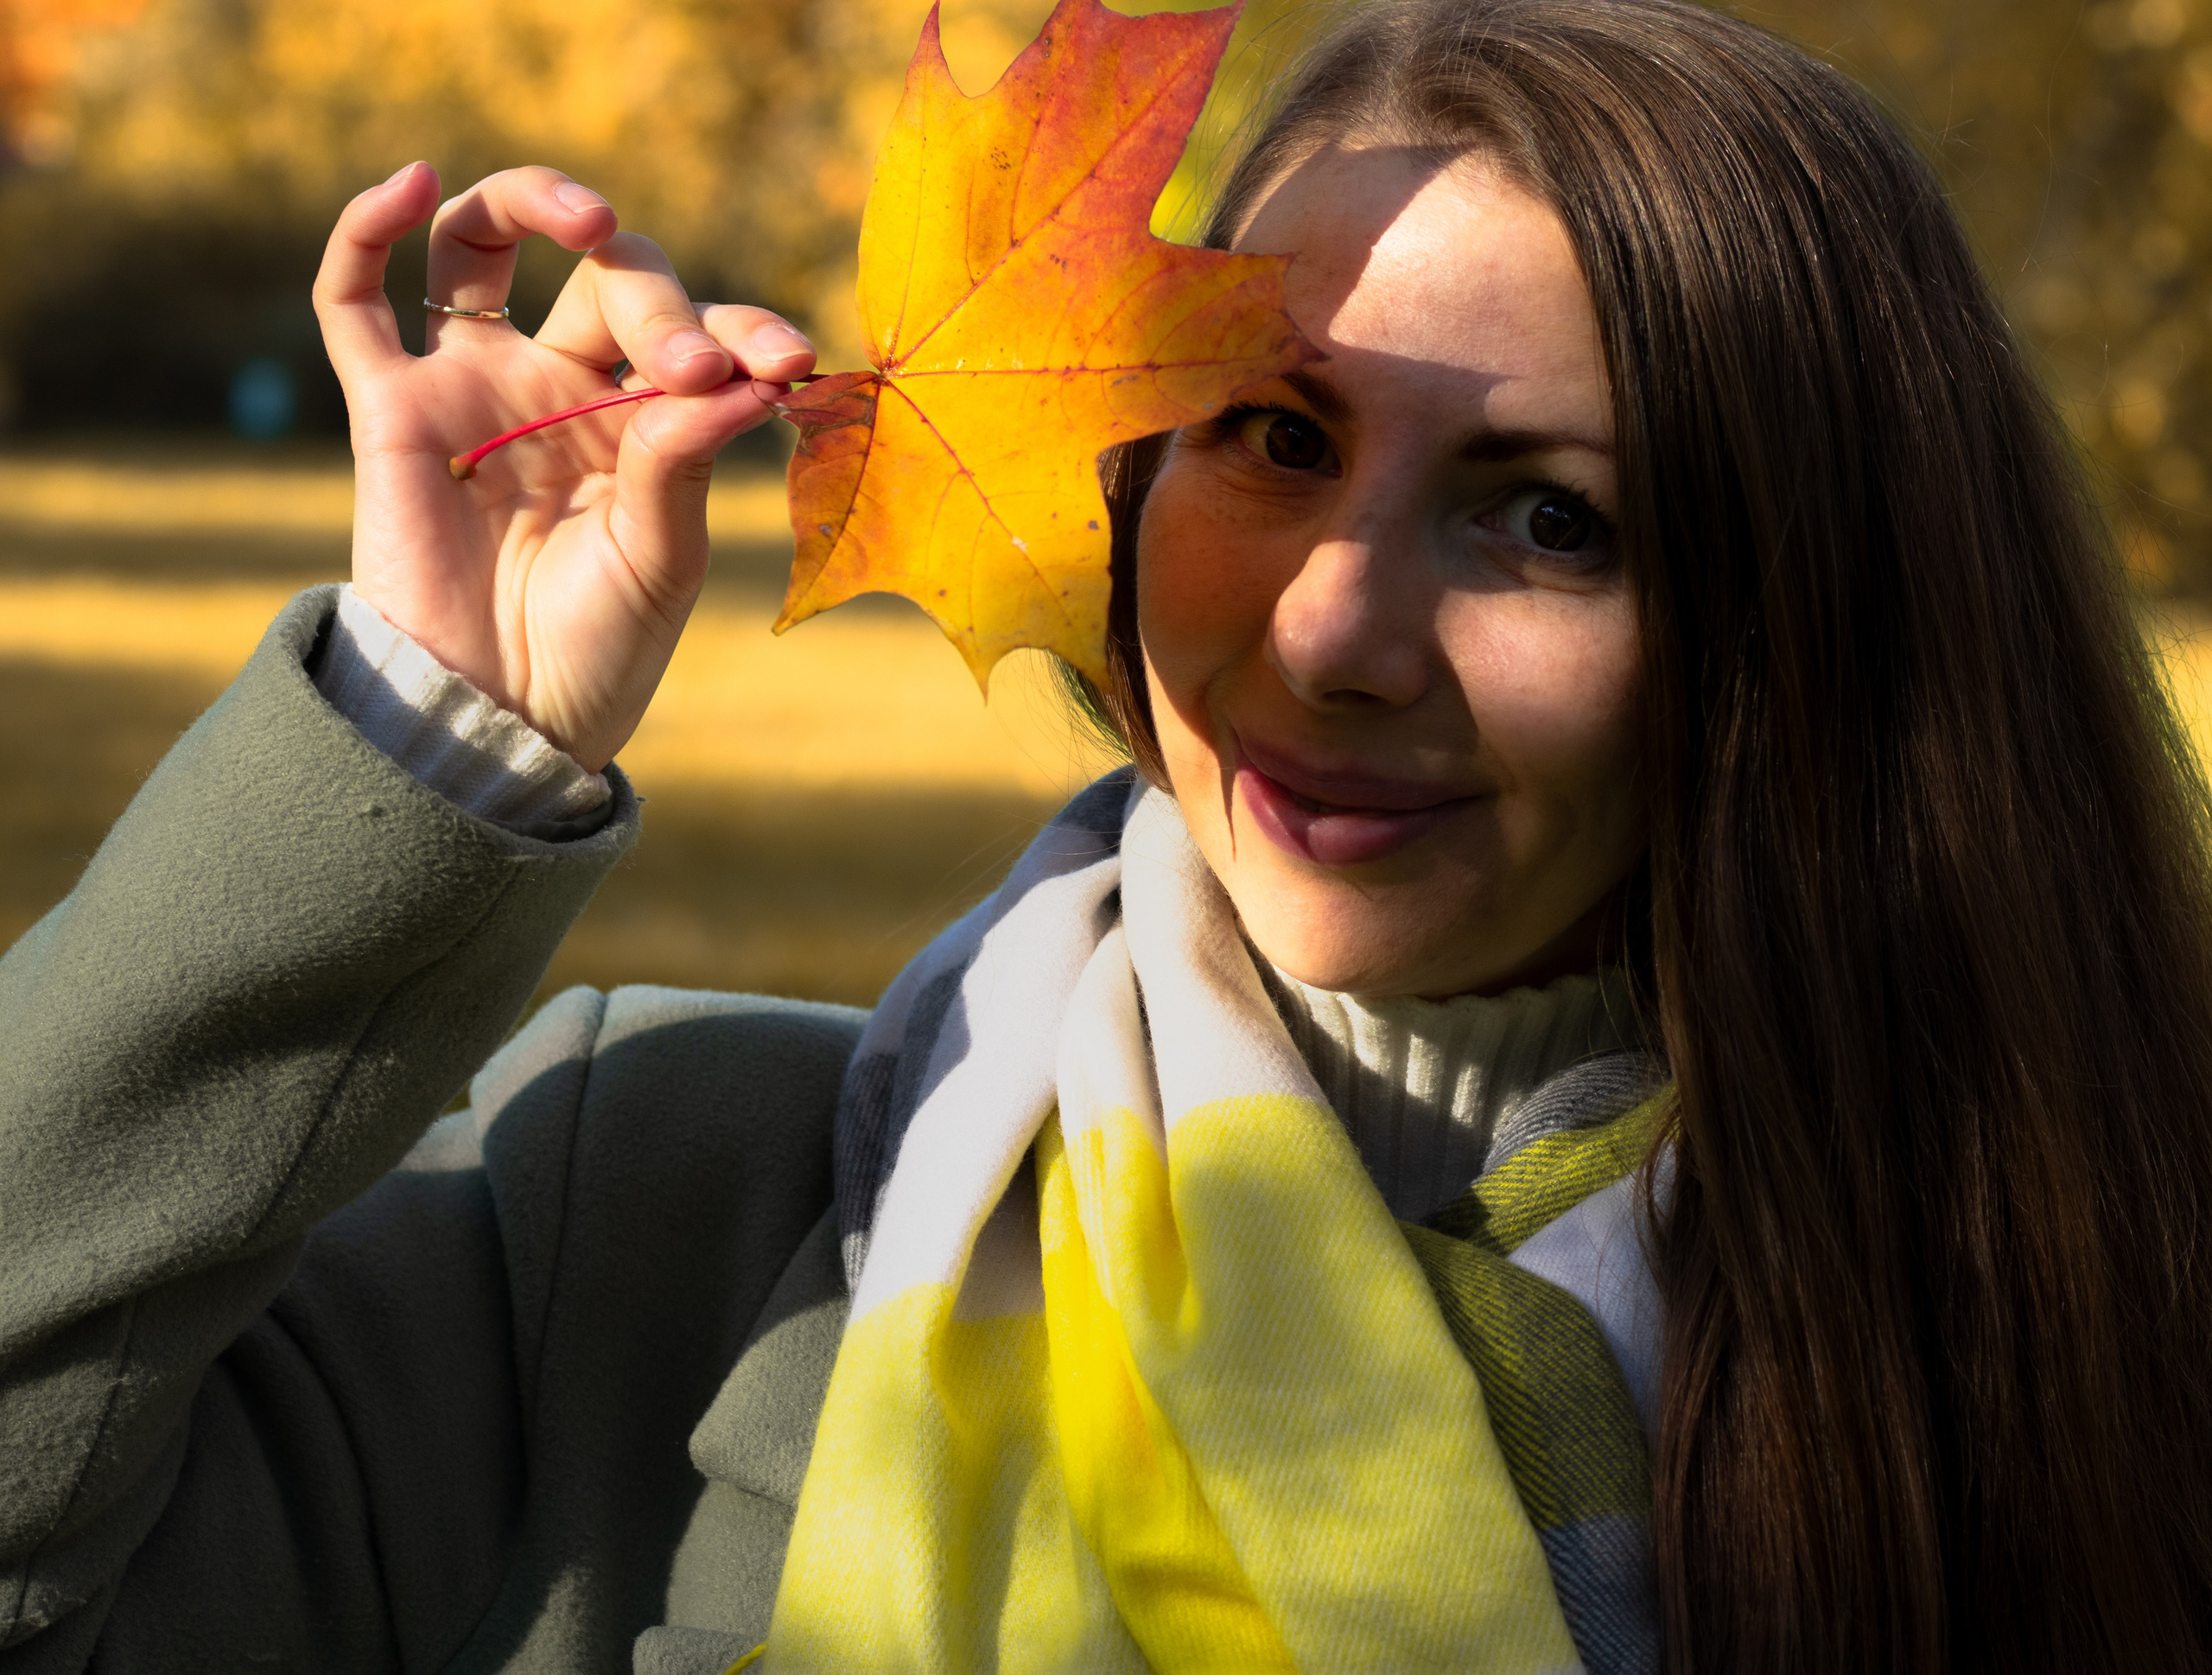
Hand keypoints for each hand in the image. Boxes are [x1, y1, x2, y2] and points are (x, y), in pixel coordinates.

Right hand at [314, 162, 813, 770]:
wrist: (497, 719)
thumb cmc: (594, 650)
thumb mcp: (661, 559)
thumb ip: (681, 464)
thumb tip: (740, 380)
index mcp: (643, 420)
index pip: (695, 331)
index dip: (741, 331)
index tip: (789, 365)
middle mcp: (558, 386)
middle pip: (607, 280)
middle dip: (661, 306)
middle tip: (690, 370)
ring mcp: (473, 387)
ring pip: (483, 244)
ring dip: (532, 201)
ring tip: (586, 219)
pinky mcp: (391, 408)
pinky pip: (355, 298)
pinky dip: (368, 228)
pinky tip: (409, 182)